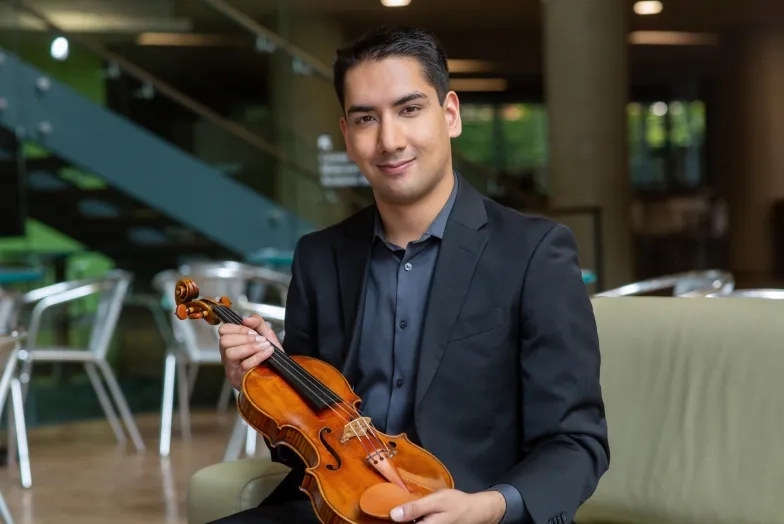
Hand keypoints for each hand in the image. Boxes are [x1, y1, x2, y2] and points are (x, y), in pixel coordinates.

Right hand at [218, 313, 282, 388]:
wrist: (280, 374)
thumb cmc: (270, 355)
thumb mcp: (266, 335)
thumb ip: (258, 323)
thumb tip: (246, 319)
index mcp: (232, 344)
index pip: (224, 330)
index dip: (239, 328)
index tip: (253, 332)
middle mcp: (227, 356)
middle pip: (224, 341)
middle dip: (244, 338)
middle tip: (260, 339)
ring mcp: (232, 368)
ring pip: (230, 353)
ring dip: (250, 347)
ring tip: (264, 346)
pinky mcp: (239, 379)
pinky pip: (244, 364)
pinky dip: (258, 356)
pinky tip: (268, 352)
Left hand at [390, 489, 505, 523]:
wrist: (476, 511)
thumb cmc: (456, 504)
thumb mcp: (436, 501)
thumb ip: (415, 508)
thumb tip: (393, 514)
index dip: (392, 520)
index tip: (384, 512)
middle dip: (400, 519)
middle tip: (396, 509)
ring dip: (406, 519)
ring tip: (402, 510)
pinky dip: (413, 519)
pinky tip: (412, 513)